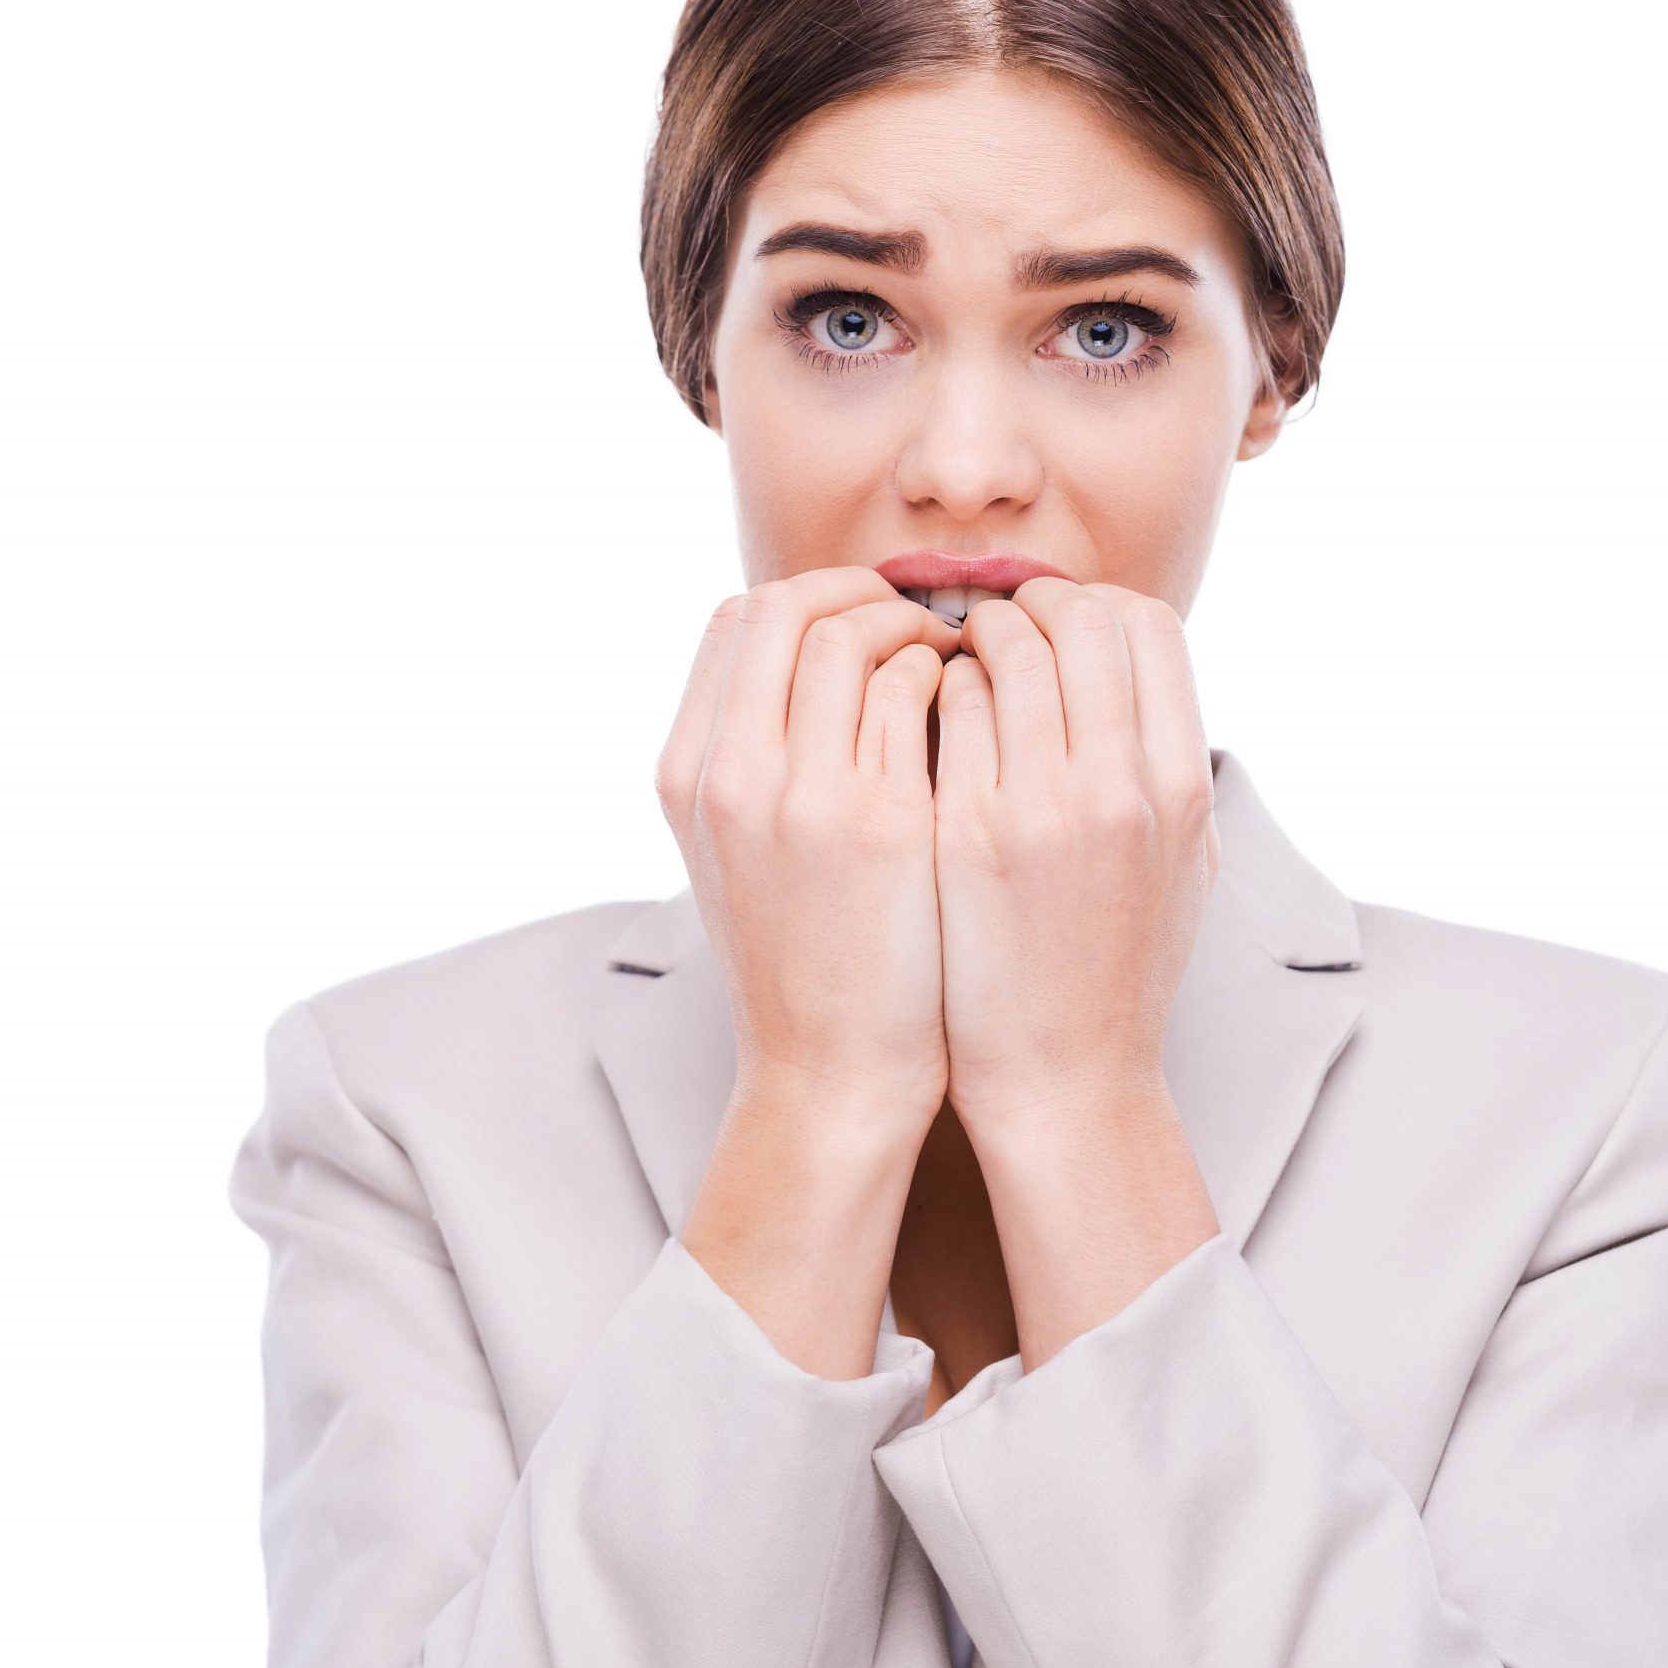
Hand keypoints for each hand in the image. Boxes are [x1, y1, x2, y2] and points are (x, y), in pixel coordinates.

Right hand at [656, 566, 965, 1145]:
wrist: (832, 1075)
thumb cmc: (810, 962)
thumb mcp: (745, 852)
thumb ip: (761, 756)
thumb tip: (823, 660)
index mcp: (690, 773)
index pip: (737, 620)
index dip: (809, 597)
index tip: (864, 615)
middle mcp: (730, 773)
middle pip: (788, 607)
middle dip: (862, 593)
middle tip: (921, 618)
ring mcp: (799, 795)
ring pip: (852, 636)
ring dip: (915, 628)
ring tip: (958, 660)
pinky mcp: (876, 822)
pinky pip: (913, 691)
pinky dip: (948, 678)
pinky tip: (977, 709)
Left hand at [930, 577, 1219, 1136]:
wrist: (1062, 1079)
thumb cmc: (1117, 969)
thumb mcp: (1182, 861)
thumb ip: (1165, 760)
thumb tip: (1130, 666)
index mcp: (1180, 786)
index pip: (1150, 626)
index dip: (1099, 605)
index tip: (1062, 623)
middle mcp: (1122, 788)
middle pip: (1083, 619)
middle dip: (1034, 604)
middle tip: (1000, 623)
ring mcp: (1042, 810)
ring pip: (1009, 651)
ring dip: (977, 637)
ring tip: (958, 659)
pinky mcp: (966, 837)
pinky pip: (950, 711)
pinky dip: (938, 691)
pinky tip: (927, 715)